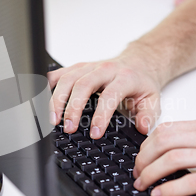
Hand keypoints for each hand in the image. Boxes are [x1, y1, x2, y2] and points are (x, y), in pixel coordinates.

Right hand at [47, 44, 163, 137]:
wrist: (137, 63)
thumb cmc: (141, 83)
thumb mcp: (152, 99)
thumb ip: (148, 115)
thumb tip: (142, 128)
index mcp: (124, 78)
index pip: (109, 96)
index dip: (100, 116)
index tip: (95, 133)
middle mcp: (104, 70)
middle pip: (83, 85)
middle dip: (72, 108)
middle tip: (68, 128)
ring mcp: (88, 67)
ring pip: (67, 79)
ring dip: (57, 100)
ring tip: (53, 120)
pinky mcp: (77, 68)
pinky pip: (58, 74)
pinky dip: (48, 86)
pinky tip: (43, 100)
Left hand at [133, 118, 195, 195]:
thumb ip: (194, 142)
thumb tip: (162, 153)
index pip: (166, 130)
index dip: (145, 146)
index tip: (138, 160)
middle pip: (164, 141)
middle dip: (143, 159)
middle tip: (136, 174)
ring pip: (173, 158)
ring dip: (151, 173)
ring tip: (142, 185)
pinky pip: (192, 180)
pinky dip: (170, 188)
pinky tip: (160, 194)